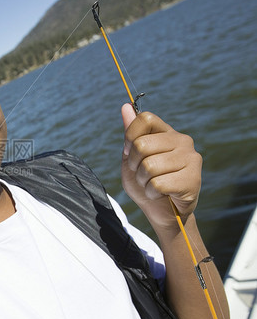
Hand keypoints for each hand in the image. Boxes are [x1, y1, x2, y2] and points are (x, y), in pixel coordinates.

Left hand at [120, 103, 201, 229]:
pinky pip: (158, 184)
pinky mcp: (193, 179)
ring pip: (149, 166)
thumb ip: (130, 133)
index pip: (145, 118)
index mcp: (167, 132)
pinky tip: (161, 194)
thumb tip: (125, 106)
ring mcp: (191, 159)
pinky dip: (151, 192)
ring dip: (143, 181)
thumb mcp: (131, 157)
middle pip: (142, 145)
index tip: (129, 152)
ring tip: (152, 185)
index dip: (130, 136)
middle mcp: (183, 141)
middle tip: (142, 174)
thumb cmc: (146, 183)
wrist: (162, 212)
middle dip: (134, 164)